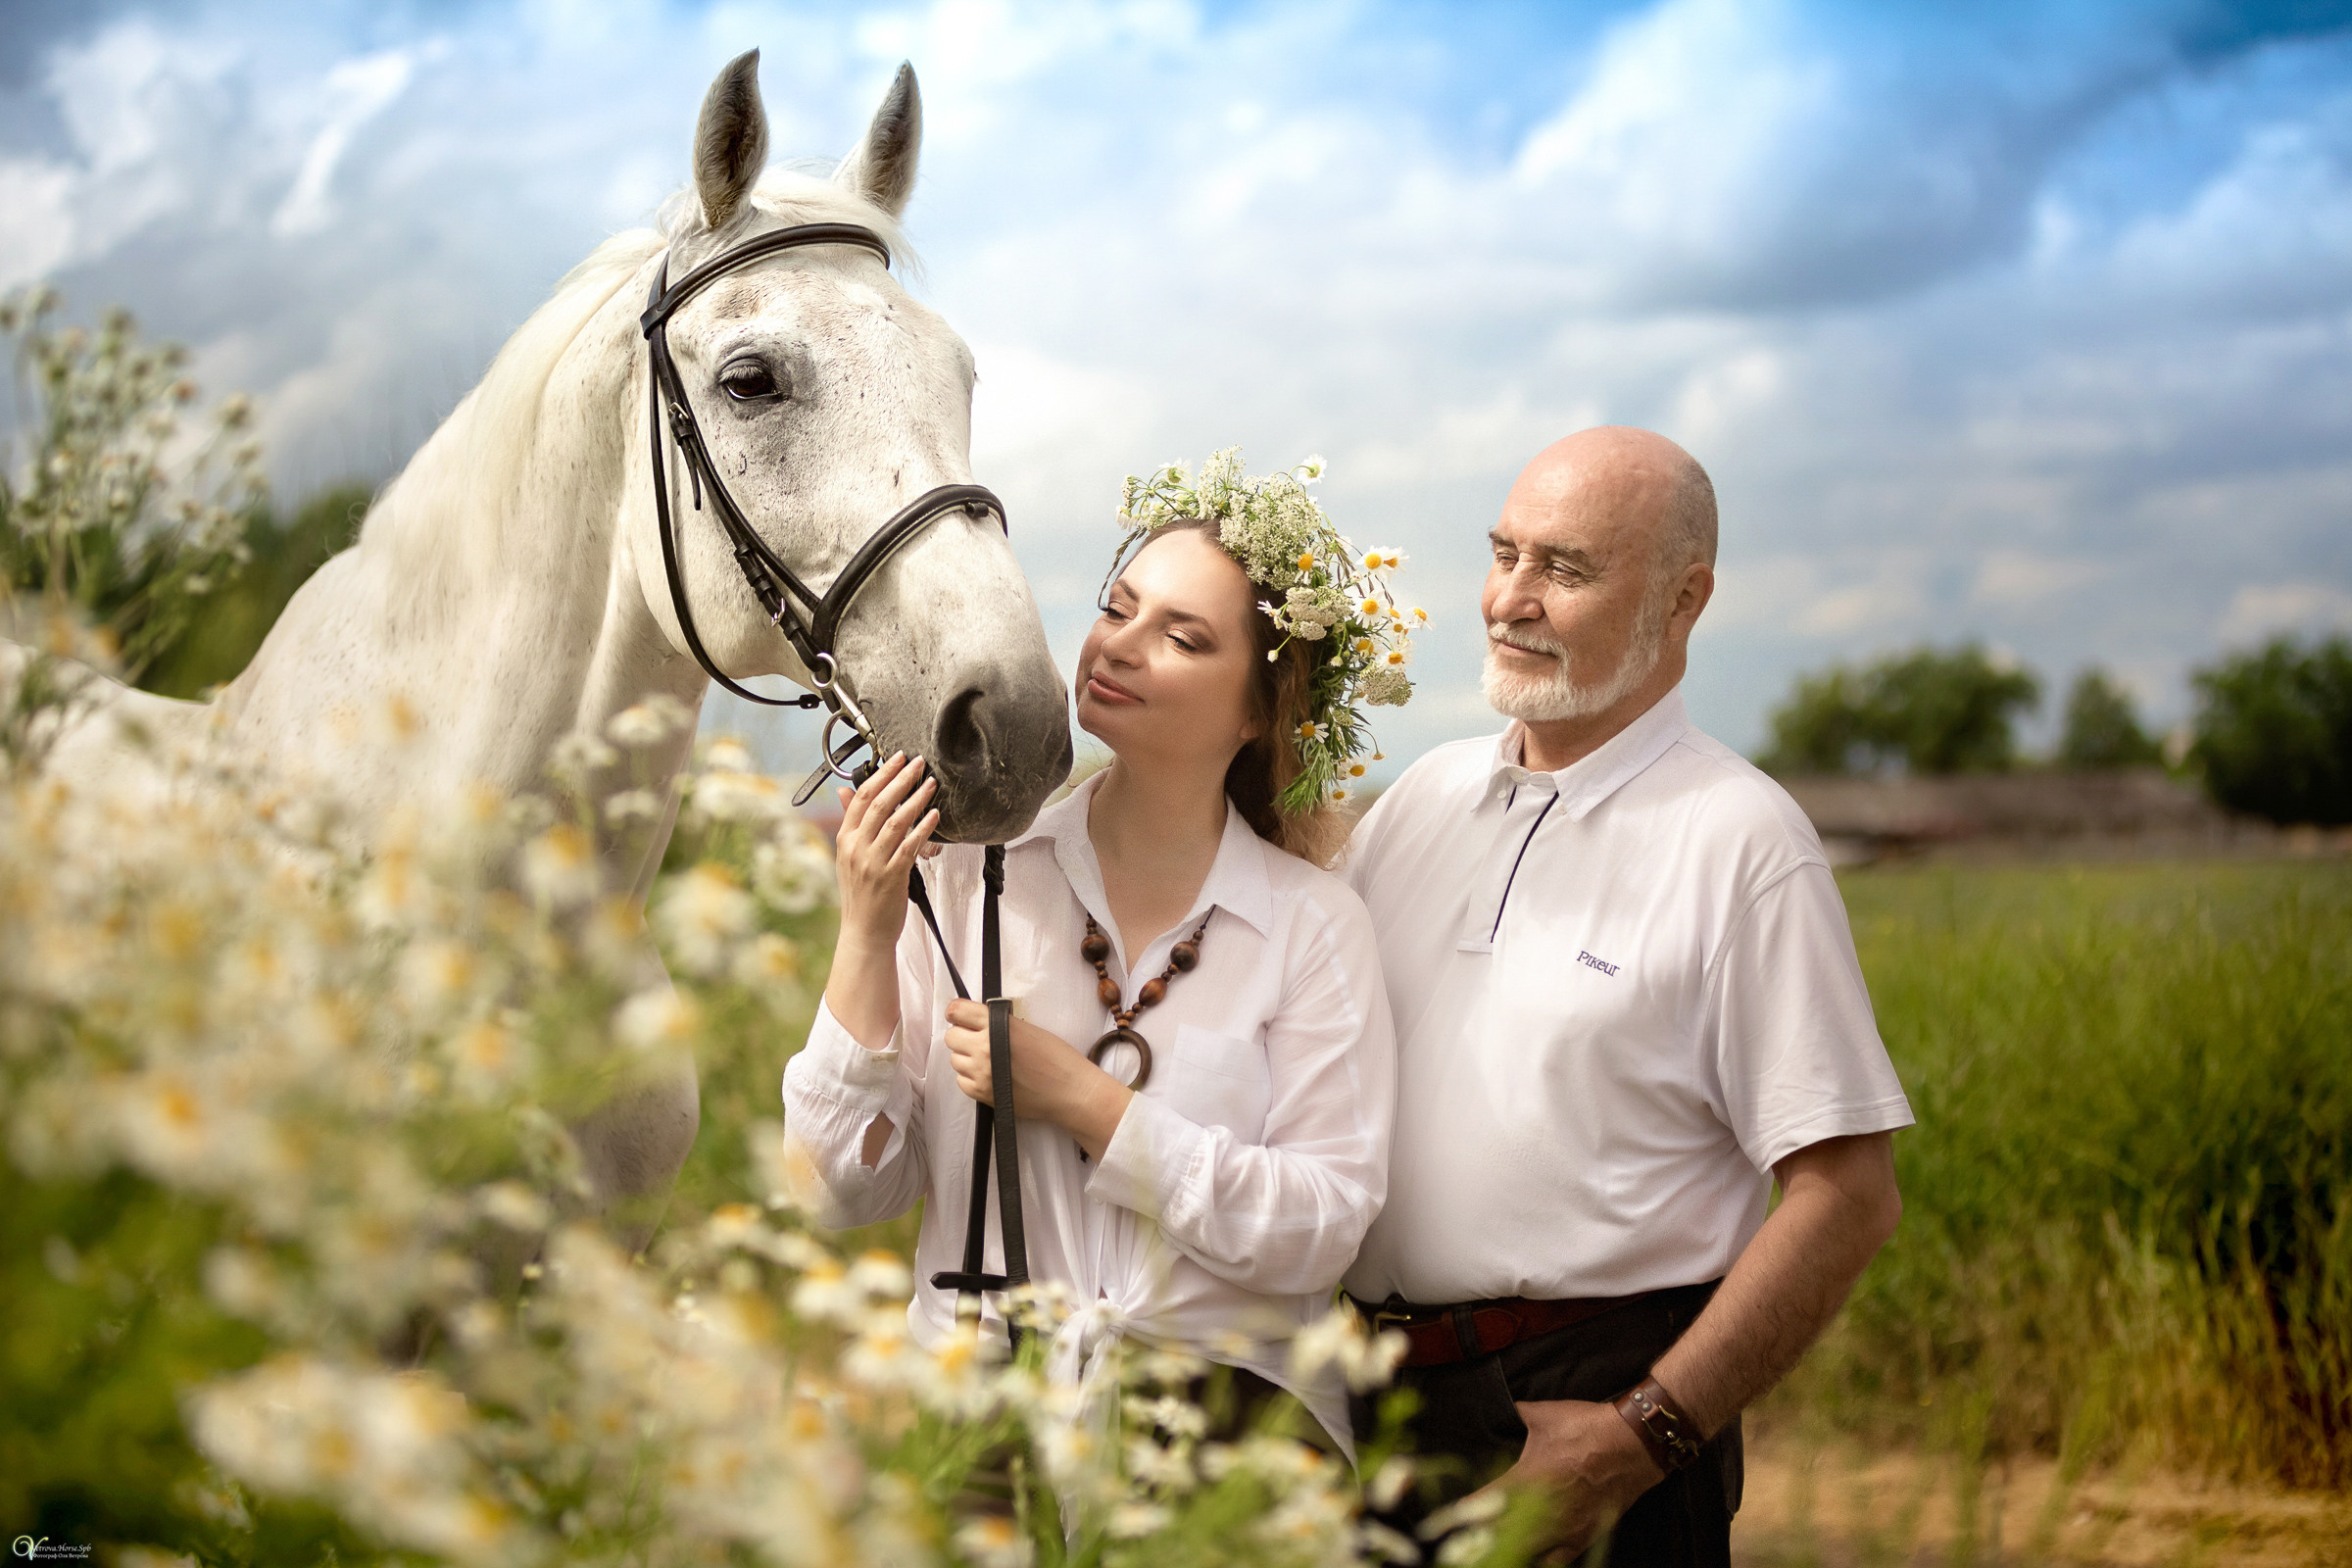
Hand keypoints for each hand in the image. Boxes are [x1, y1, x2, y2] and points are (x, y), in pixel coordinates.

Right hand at [831, 753, 938, 947]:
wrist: (864, 932)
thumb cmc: (861, 894)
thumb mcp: (848, 855)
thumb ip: (851, 822)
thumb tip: (843, 791)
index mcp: (845, 839)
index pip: (861, 798)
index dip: (880, 775)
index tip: (896, 758)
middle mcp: (857, 848)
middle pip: (879, 804)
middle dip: (900, 779)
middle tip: (917, 762)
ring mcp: (873, 862)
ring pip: (896, 821)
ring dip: (916, 799)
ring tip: (931, 783)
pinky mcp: (891, 876)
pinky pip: (910, 846)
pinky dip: (923, 828)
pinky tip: (935, 815)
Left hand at [943, 1000, 1130, 1158]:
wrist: (1069, 1091)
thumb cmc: (1056, 1057)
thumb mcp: (1027, 1029)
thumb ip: (997, 1023)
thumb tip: (973, 1022)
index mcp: (998, 1027)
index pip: (956, 1011)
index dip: (956, 1013)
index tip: (961, 1017)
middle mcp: (984, 1049)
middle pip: (951, 1037)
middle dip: (962, 1036)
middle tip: (978, 1040)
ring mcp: (981, 1074)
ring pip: (955, 1060)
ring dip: (967, 1058)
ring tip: (989, 1061)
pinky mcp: (982, 1094)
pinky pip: (961, 1082)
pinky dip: (970, 1078)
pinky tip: (989, 1077)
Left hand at [1473, 1398, 1661, 1560]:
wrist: (1633, 1444)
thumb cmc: (1586, 1427)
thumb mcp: (1544, 1414)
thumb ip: (1518, 1415)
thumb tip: (1503, 1407)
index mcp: (1524, 1479)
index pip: (1482, 1503)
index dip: (1462, 1512)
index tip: (1451, 1515)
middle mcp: (1539, 1510)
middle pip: (1496, 1536)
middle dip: (1479, 1537)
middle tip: (1467, 1538)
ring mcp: (1561, 1529)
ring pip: (1522, 1552)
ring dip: (1505, 1550)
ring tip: (1493, 1548)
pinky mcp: (1581, 1538)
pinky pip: (1553, 1562)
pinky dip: (1537, 1561)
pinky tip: (1528, 1556)